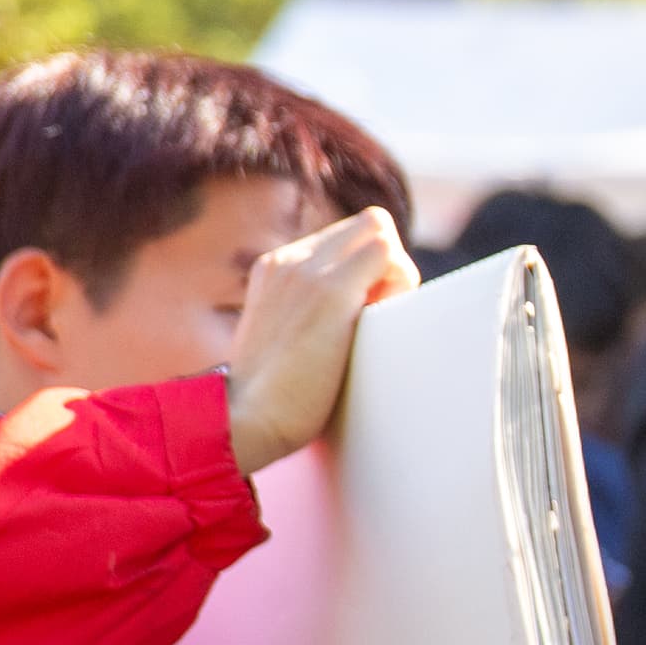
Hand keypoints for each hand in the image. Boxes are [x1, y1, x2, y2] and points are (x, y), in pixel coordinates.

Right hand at [225, 209, 420, 476]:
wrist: (245, 420)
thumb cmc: (272, 399)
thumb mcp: (284, 340)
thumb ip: (309, 316)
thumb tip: (353, 316)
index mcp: (274, 268)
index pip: (344, 238)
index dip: (367, 267)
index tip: (365, 309)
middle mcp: (288, 260)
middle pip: (368, 225)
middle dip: (387, 262)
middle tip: (381, 311)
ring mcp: (306, 271)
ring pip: (379, 229)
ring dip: (395, 271)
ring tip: (380, 319)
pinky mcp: (330, 292)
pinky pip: (386, 252)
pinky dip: (400, 281)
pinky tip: (384, 321)